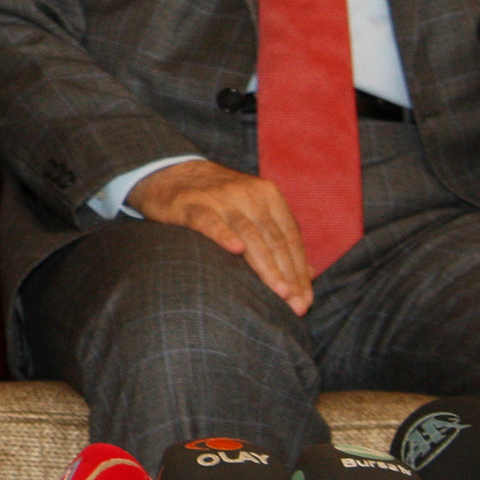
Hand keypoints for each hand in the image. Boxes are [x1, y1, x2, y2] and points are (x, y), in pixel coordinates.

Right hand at [126, 159, 314, 314]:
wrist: (171, 173)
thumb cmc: (219, 201)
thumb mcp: (253, 211)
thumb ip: (279, 239)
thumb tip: (307, 274)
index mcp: (268, 195)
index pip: (290, 237)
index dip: (300, 270)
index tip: (306, 300)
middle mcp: (248, 194)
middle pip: (274, 239)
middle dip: (289, 275)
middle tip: (298, 306)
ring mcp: (220, 198)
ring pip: (249, 234)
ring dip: (267, 266)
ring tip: (280, 292)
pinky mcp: (191, 204)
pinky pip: (210, 221)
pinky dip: (224, 234)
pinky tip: (236, 249)